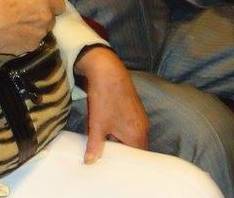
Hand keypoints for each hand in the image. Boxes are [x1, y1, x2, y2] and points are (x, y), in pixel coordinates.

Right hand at [0, 0, 64, 58]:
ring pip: (40, 32)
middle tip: (24, 16)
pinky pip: (31, 42)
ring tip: (14, 28)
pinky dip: (24, 40)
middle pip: (50, 19)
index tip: (40, 5)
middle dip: (40, 18)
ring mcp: (39, 36)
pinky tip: (10, 37)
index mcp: (43, 1)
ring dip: (32, 29)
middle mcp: (46, 19)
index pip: (60, 4)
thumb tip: (33, 3)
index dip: (51, 4)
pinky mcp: (30, 49)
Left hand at [76, 47, 148, 162]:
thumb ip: (94, 145)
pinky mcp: (134, 107)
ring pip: (127, 134)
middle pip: (132, 146)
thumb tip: (90, 162)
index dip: (123, 161)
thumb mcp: (96, 125)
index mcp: (137, 136)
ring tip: (99, 132)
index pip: (135, 158)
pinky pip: (126, 123)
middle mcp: (143, 127)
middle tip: (102, 149)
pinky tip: (102, 120)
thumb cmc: (105, 98)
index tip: (112, 163)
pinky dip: (115, 125)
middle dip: (117, 147)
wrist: (107, 70)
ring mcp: (140, 116)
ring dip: (114, 135)